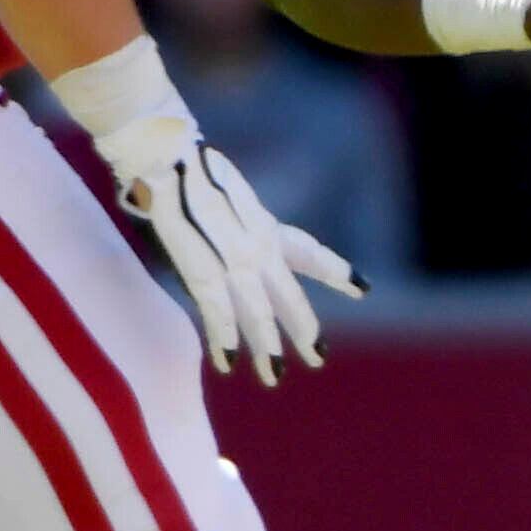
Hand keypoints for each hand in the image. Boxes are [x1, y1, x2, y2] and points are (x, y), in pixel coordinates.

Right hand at [90, 112, 360, 384]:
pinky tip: (229, 360)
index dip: (336, 271)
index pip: (309, 253)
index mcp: (265, 225)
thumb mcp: (229, 196)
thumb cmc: (190, 173)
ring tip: (274, 374)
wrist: (169, 156)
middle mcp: (258, 245)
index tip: (362, 287)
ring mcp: (234, 258)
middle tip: (317, 358)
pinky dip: (223, 336)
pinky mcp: (204, 267)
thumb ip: (240, 226)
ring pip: (258, 312)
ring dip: (265, 347)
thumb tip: (246, 250)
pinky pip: (218, 310)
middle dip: (303, 329)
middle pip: (288, 296)